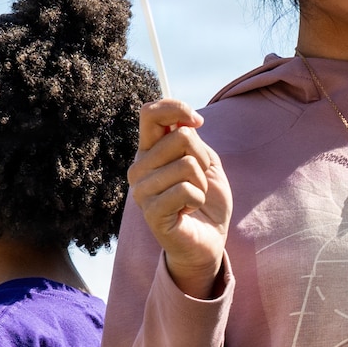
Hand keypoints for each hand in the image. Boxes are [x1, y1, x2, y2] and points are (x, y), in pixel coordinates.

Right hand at [130, 98, 231, 298]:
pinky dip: (198, 199)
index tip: (197, 122)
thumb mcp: (205, 160)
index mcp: (149, 150)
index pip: (150, 113)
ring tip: (194, 198)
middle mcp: (139, 168)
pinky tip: (188, 211)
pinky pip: (186, 190)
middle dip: (203, 158)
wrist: (209, 238)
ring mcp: (141, 190)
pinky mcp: (151, 212)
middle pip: (181, 137)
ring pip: (187, 165)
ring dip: (202, 183)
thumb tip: (187, 121)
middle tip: (199, 180)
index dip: (177, 109)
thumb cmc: (206, 198)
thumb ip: (192, 137)